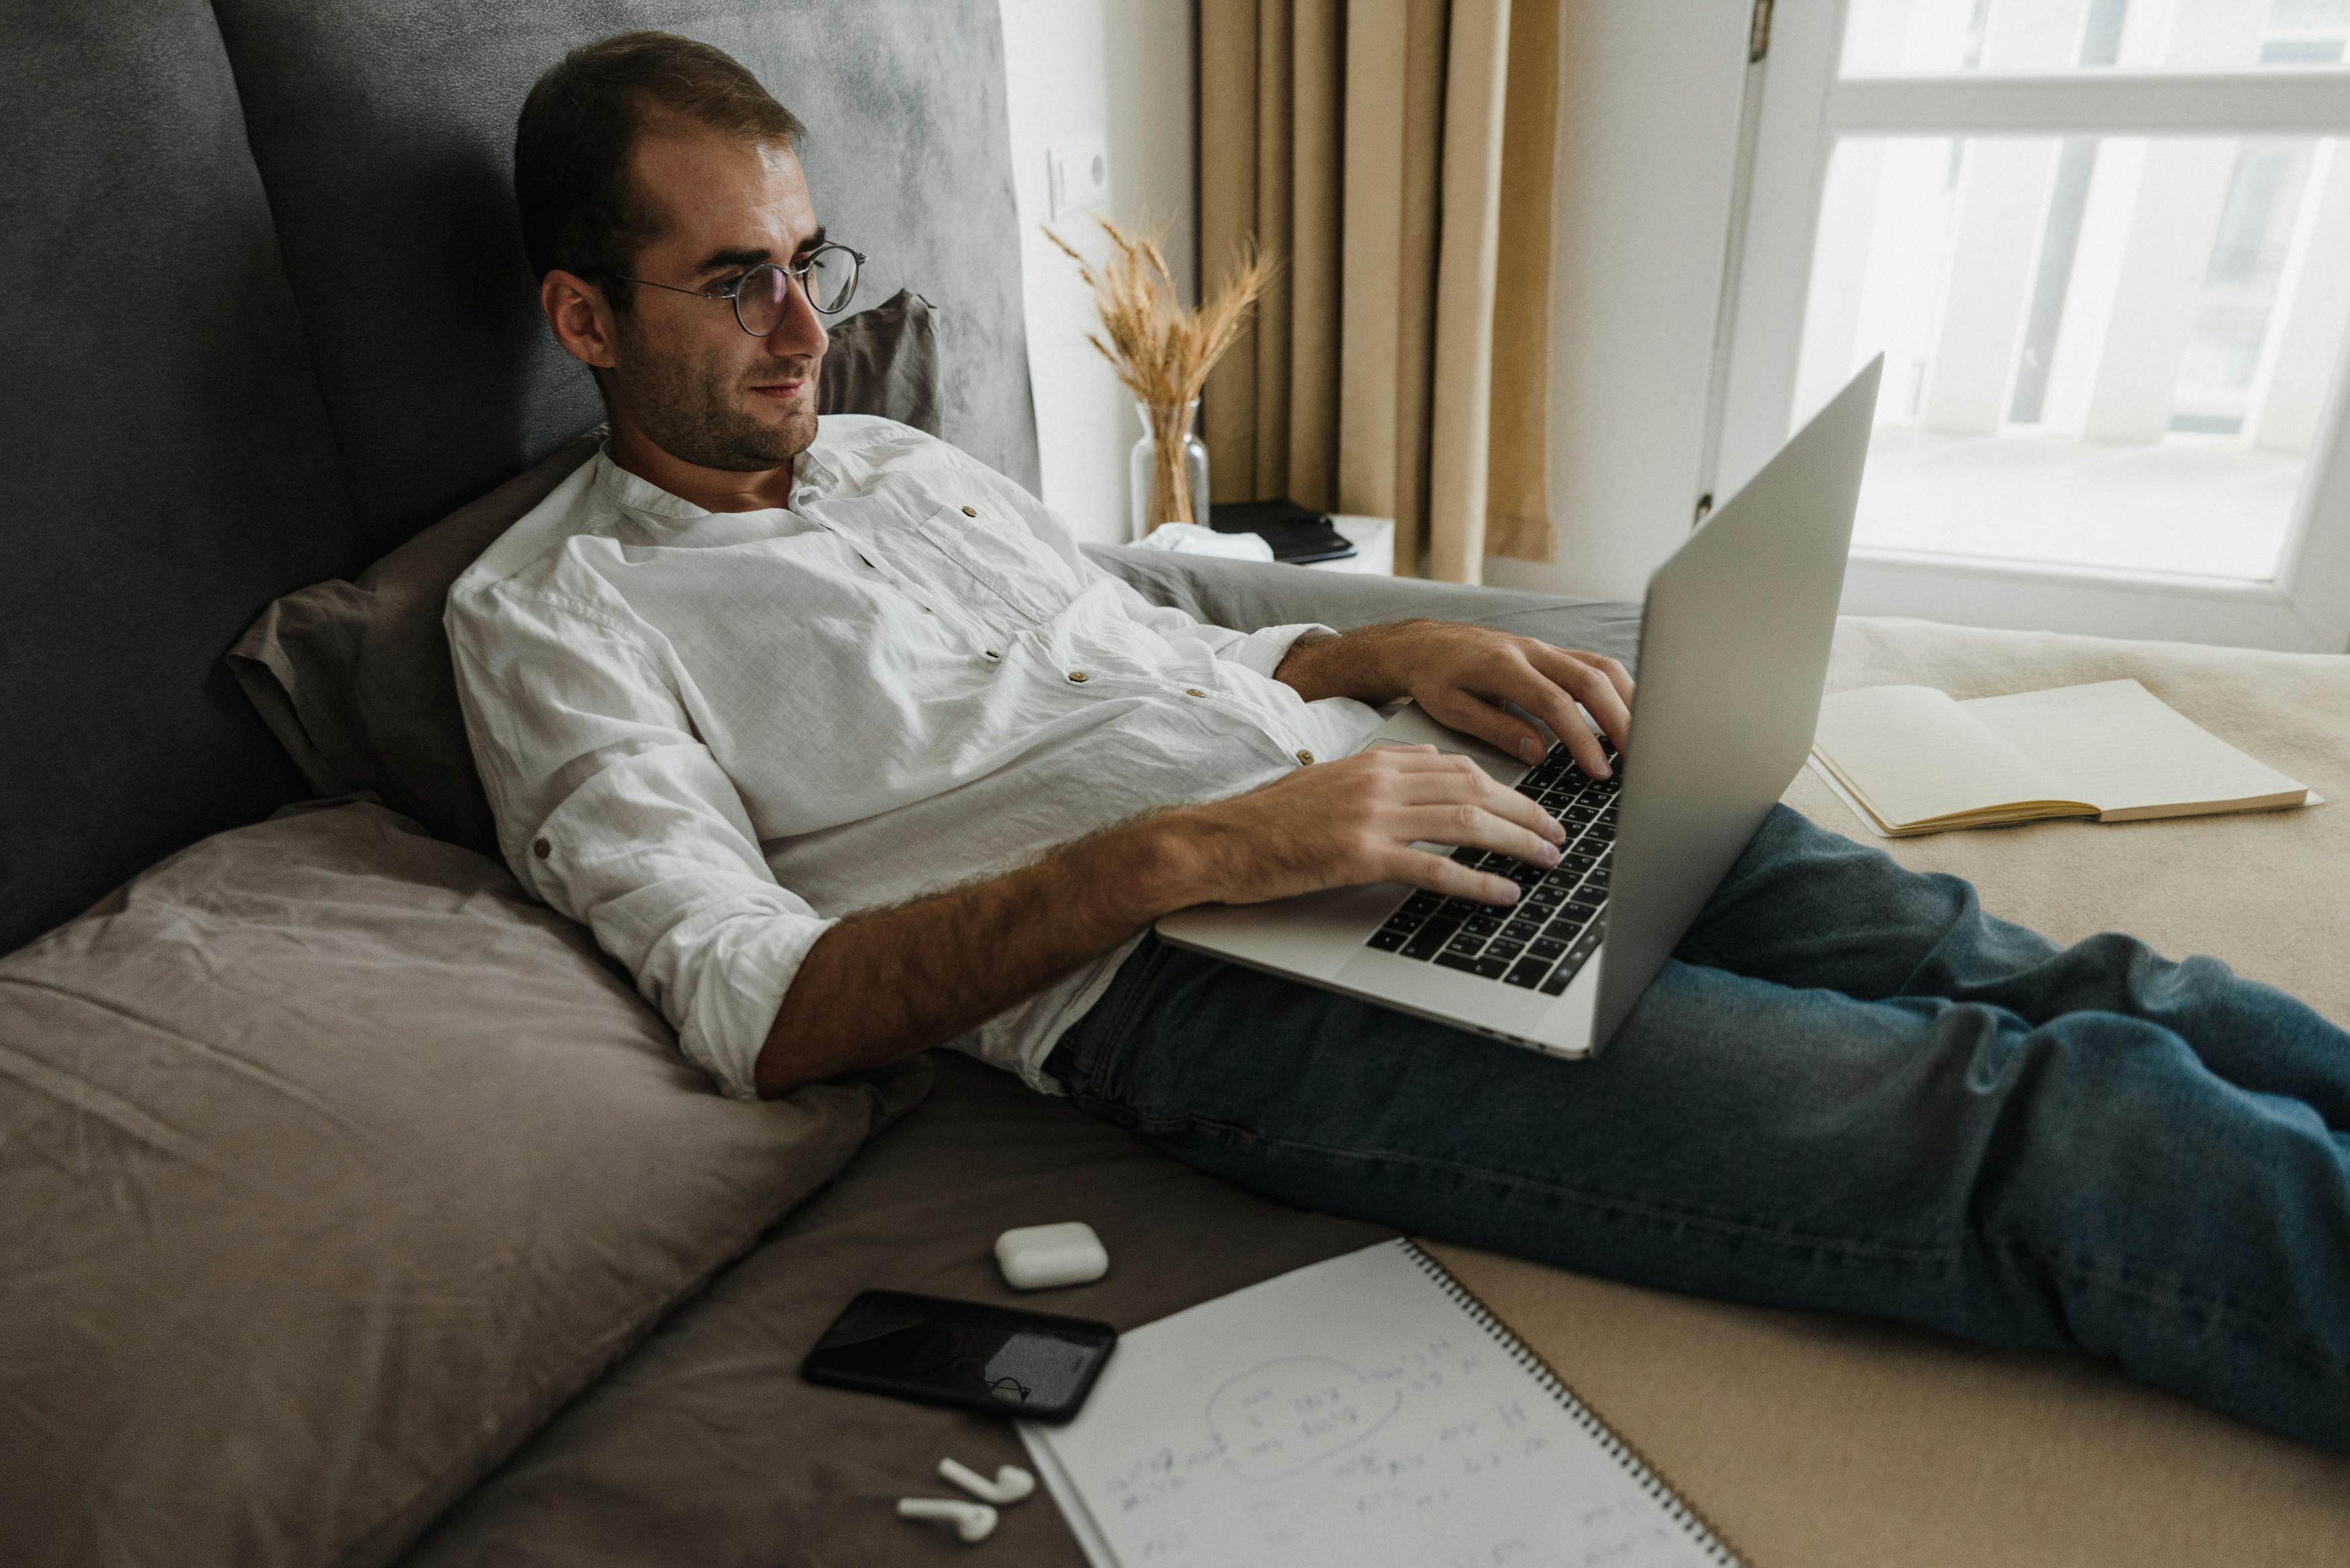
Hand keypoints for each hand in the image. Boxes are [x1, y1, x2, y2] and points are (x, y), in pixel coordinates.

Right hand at [1155, 745, 1566, 909]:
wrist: (1220, 842)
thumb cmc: (1270, 820)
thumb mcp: (1331, 779)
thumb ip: (1383, 771)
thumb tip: (1433, 766)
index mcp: (1376, 761)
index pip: (1459, 765)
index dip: (1507, 787)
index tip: (1534, 806)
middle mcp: (1380, 780)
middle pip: (1475, 788)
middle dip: (1526, 812)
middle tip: (1558, 834)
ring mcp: (1372, 816)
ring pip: (1466, 821)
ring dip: (1516, 842)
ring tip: (1547, 860)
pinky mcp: (1360, 854)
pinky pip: (1435, 867)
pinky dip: (1477, 880)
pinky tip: (1504, 892)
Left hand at [1392, 622, 1631, 778]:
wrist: (1424, 644)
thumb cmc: (1434, 678)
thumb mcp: (1452, 711)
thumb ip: (1497, 730)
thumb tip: (1539, 753)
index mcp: (1503, 666)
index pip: (1555, 702)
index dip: (1581, 738)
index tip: (1597, 770)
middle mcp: (1531, 651)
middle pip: (1591, 679)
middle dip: (1620, 720)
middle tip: (1638, 758)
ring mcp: (1545, 649)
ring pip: (1601, 666)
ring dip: (1628, 700)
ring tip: (1643, 738)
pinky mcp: (1551, 653)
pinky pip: (1594, 664)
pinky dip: (1617, 688)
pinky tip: (1629, 713)